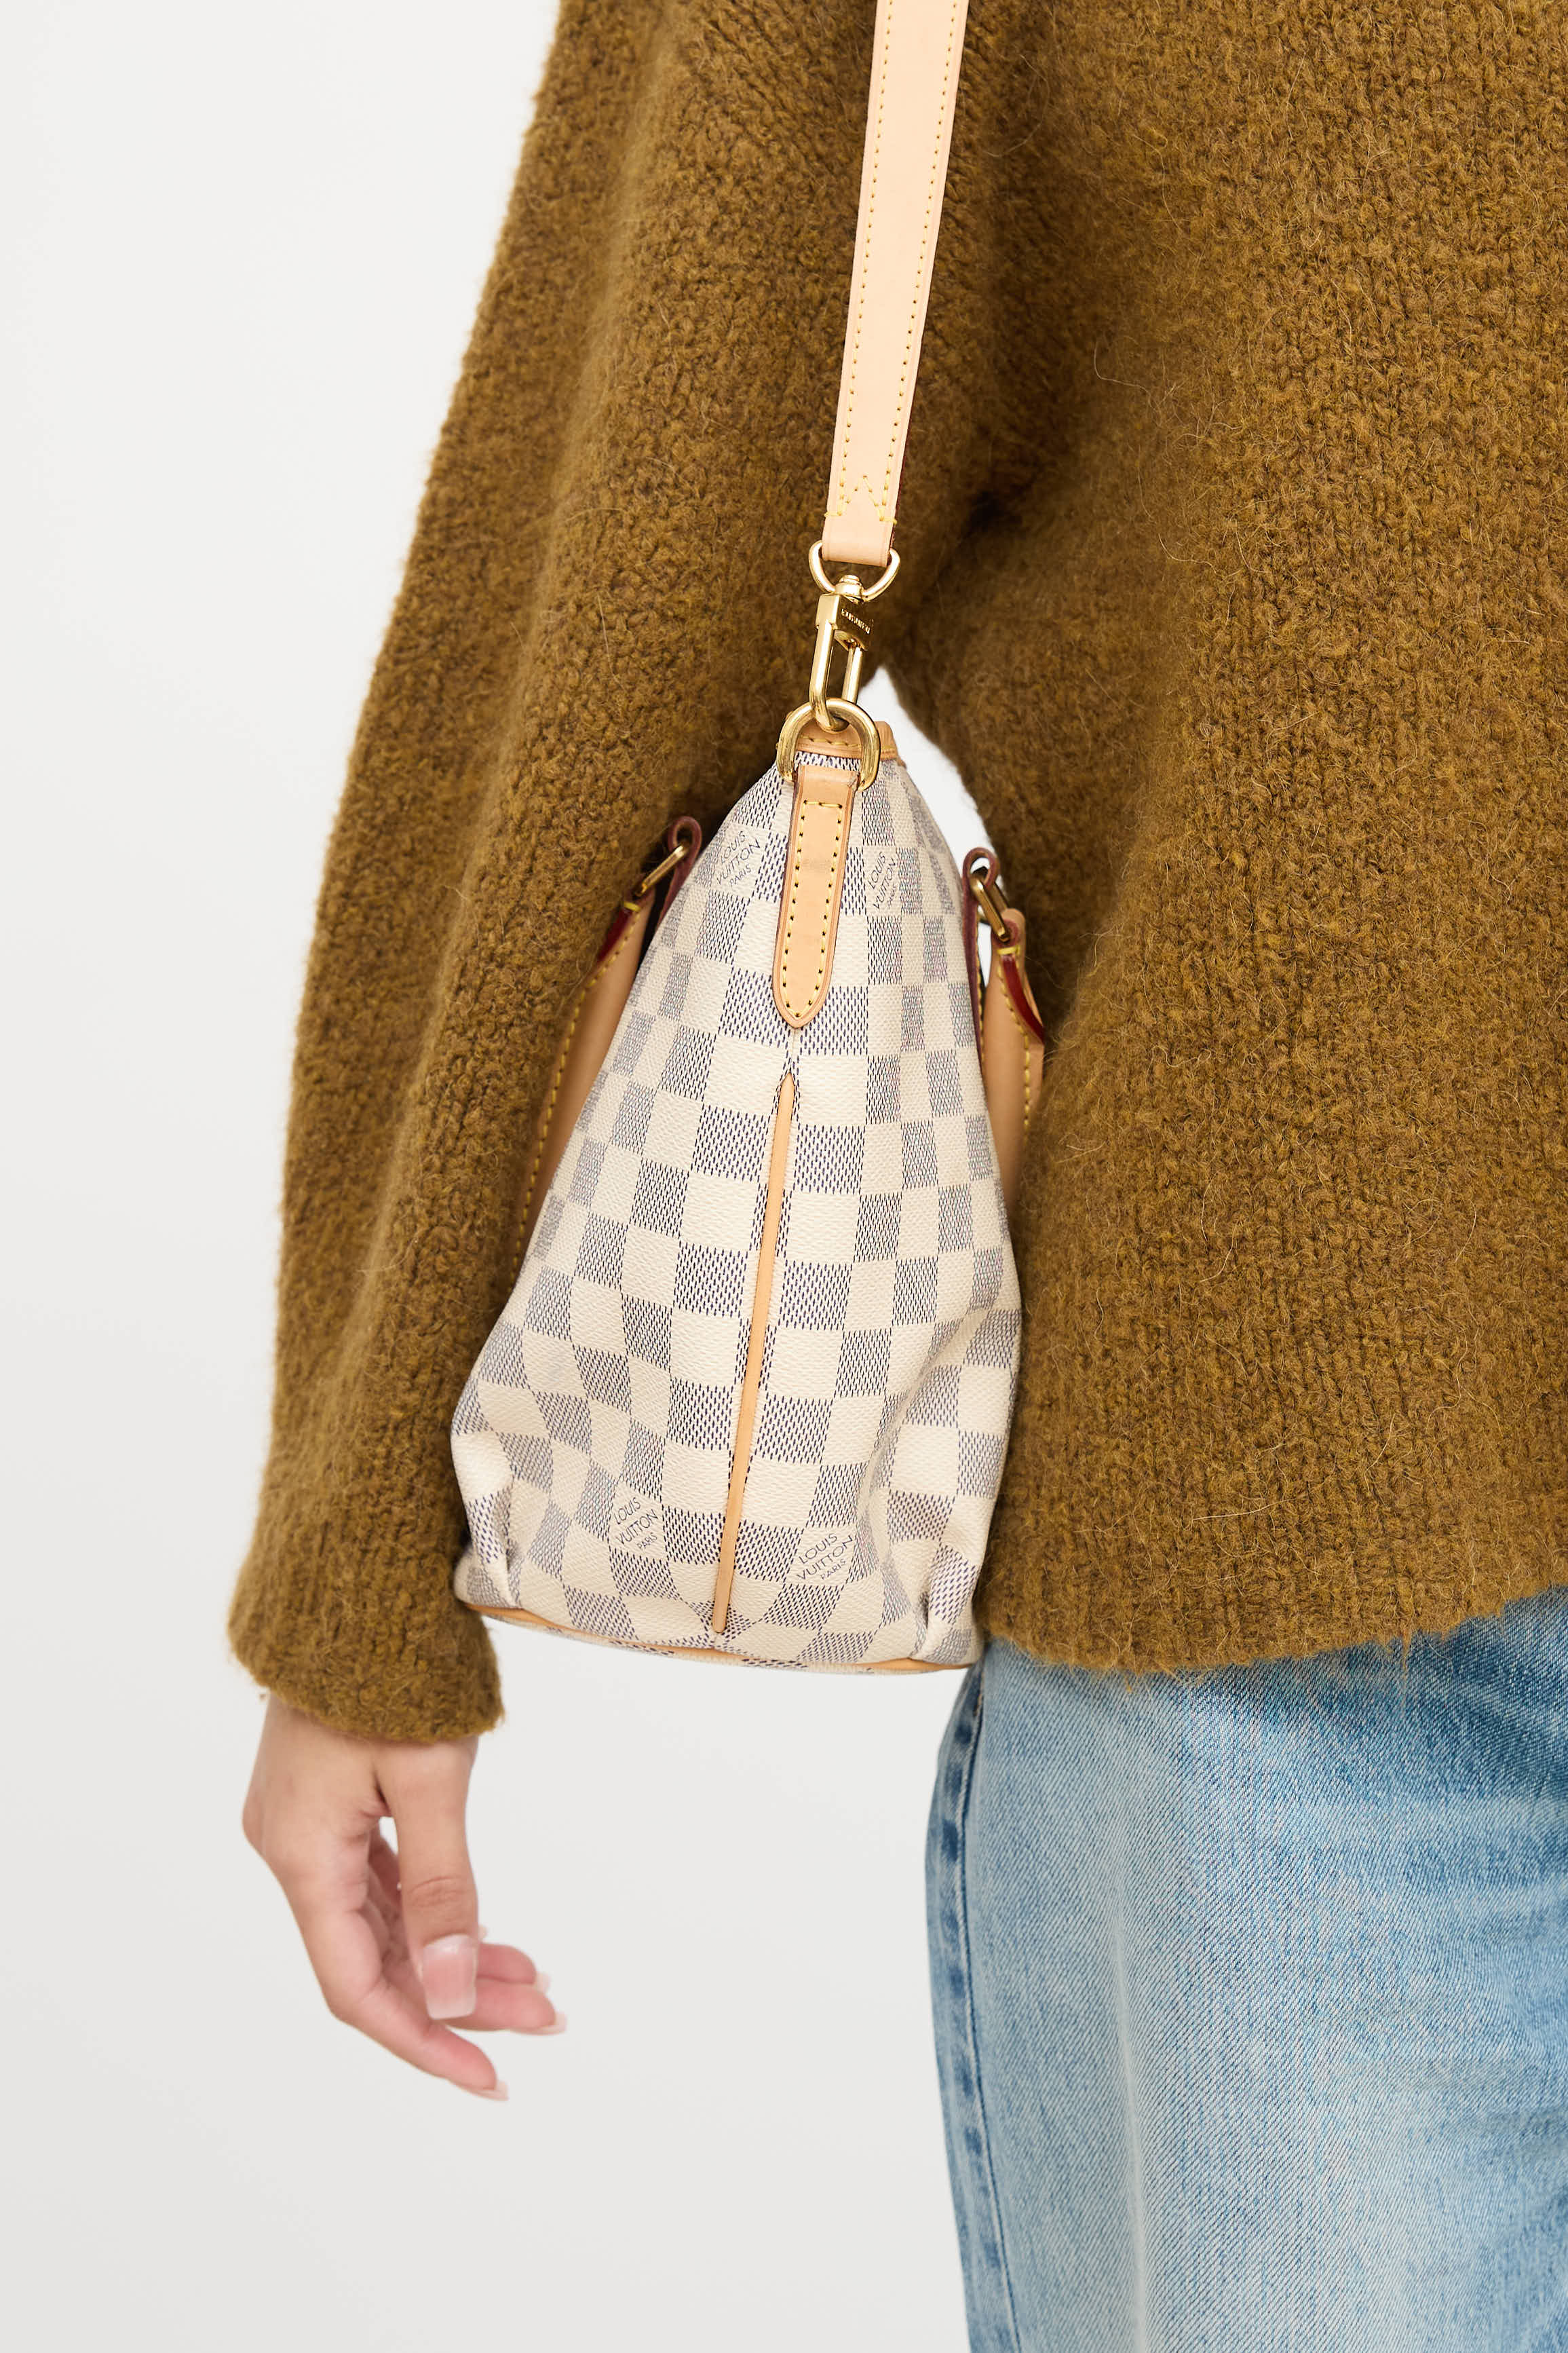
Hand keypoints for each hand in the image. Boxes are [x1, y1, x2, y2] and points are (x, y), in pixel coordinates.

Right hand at [242, 1694, 560, 2098]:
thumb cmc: (392, 1666)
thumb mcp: (430, 1779)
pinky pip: (382, 1881)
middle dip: (460, 1997)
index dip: (423, 2040)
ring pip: (384, 1922)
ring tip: (536, 1983)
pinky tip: (487, 1934)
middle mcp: (292, 1849)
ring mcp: (308, 1825)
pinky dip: (435, 1911)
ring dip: (455, 1955)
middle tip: (546, 2018)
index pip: (357, 1987)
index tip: (490, 2077)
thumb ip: (441, 1890)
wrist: (356, 1579)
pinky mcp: (330, 1801)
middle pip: (377, 1958)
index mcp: (302, 1854)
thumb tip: (450, 1992)